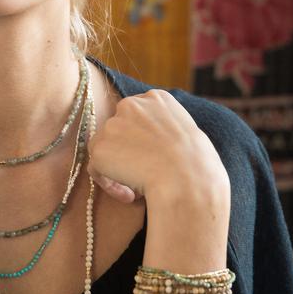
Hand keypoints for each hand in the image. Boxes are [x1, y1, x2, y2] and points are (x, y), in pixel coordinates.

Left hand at [86, 89, 229, 204]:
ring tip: (139, 189)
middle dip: (127, 155)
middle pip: (117, 132)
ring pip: (105, 150)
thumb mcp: (186, 136)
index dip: (140, 142)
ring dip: (119, 170)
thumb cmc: (196, 164)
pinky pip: (97, 169)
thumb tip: (152, 148)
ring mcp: (112, 125)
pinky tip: (130, 195)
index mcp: (156, 98)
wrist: (187, 178)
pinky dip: (110, 185)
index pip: (136, 118)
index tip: (152, 160)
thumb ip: (163, 132)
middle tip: (143, 176)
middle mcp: (131, 104)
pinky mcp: (100, 148)